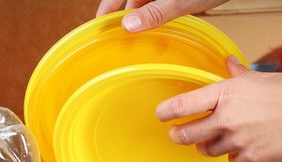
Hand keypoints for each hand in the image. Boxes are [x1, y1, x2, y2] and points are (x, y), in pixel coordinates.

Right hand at [96, 0, 228, 32]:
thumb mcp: (182, 0)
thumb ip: (155, 13)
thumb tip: (129, 26)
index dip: (107, 8)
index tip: (100, 25)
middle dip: (126, 16)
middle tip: (120, 38)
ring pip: (147, 1)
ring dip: (143, 16)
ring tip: (139, 37)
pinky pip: (161, 2)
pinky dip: (157, 13)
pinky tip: (159, 27)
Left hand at [156, 56, 281, 161]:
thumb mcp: (260, 78)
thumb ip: (237, 74)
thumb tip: (227, 63)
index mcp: (225, 94)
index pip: (182, 105)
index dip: (165, 112)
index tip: (160, 115)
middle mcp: (226, 119)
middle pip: (186, 135)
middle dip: (179, 136)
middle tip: (178, 134)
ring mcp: (237, 140)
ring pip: (207, 150)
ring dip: (208, 146)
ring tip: (217, 140)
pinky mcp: (250, 158)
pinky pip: (232, 161)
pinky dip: (235, 156)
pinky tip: (245, 147)